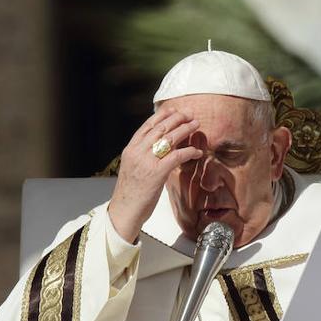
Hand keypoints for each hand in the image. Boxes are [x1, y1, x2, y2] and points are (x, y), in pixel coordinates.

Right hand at [107, 107, 201, 243]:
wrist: (123, 211)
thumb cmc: (130, 193)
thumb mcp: (132, 167)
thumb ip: (143, 155)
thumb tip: (159, 146)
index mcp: (130, 149)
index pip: (147, 126)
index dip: (162, 116)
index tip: (174, 110)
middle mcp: (137, 152)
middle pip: (160, 128)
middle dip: (177, 119)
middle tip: (189, 115)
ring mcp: (146, 162)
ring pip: (169, 138)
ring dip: (185, 129)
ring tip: (195, 125)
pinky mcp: (156, 173)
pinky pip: (176, 156)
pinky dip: (189, 151)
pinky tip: (197, 152)